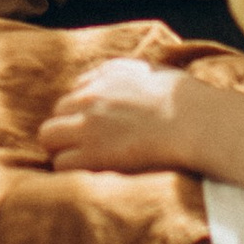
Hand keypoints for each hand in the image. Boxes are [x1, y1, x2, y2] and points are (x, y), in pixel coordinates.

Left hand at [40, 53, 221, 174]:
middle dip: (66, 129)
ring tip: (86, 161)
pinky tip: (91, 172)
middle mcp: (90, 97)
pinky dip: (71, 169)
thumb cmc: (184, 100)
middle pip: (56, 113)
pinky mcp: (92, 154)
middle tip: (86, 146)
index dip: (82, 112)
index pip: (73, 93)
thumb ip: (123, 74)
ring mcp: (88, 125)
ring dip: (63, 149)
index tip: (96, 125)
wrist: (194, 122)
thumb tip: (108, 80)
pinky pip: (61, 163)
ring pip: (49, 137)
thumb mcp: (150, 71)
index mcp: (105, 75)